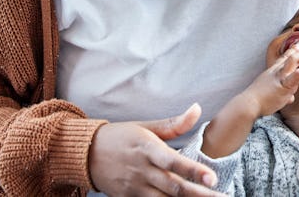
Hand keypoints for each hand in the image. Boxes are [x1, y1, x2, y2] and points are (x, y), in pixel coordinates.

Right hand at [89, 103, 225, 196]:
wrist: (85, 154)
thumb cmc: (121, 137)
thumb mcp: (146, 126)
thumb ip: (174, 123)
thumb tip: (198, 109)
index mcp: (148, 149)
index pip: (174, 162)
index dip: (194, 171)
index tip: (213, 179)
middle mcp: (142, 171)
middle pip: (174, 187)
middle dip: (200, 195)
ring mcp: (135, 188)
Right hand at [245, 43, 298, 116]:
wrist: (248, 105)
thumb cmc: (258, 101)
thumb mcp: (271, 94)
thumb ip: (283, 94)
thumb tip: (291, 99)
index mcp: (274, 72)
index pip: (284, 58)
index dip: (293, 51)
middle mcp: (277, 71)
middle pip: (293, 56)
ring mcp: (280, 77)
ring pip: (294, 60)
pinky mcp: (284, 85)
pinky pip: (297, 75)